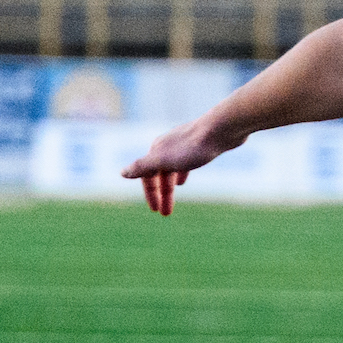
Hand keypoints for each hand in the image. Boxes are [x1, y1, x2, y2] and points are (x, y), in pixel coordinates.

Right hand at [120, 118, 239, 216]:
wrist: (221, 129)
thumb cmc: (193, 147)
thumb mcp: (164, 160)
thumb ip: (143, 167)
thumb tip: (122, 173)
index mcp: (156, 149)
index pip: (147, 175)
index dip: (150, 193)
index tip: (155, 210)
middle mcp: (166, 145)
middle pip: (159, 174)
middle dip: (161, 194)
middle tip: (165, 213)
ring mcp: (182, 145)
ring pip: (171, 169)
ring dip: (169, 187)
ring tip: (172, 200)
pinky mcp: (198, 145)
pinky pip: (183, 162)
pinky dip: (180, 174)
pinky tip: (182, 181)